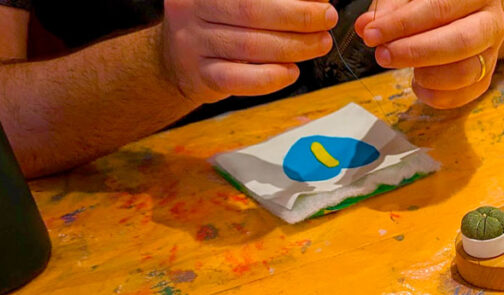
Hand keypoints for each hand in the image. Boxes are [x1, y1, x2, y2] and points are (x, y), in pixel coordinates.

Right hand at [160, 0, 339, 103]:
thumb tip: (316, 0)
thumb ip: (271, 1)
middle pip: (250, 10)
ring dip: (293, 46)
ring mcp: (192, 43)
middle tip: (327, 19)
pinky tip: (292, 73)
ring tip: (320, 44)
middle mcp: (192, 8)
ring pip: (248, 45)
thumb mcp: (235, 2)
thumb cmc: (219, 25)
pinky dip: (269, 77)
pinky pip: (238, 79)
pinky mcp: (200, 75)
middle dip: (297, 16)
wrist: (177, 62)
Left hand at [355, 0, 503, 108]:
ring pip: (465, 73)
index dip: (403, 24)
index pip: (439, 7)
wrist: (463, 13)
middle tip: (383, 55)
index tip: (372, 34)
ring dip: (426, 75)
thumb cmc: (433, 1)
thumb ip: (390, 8)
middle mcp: (493, 21)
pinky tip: (417, 83)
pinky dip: (436, 95)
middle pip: (460, 42)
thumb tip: (366, 27)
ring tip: (402, 67)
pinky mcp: (485, 77)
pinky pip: (464, 95)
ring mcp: (493, 52)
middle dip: (415, 52)